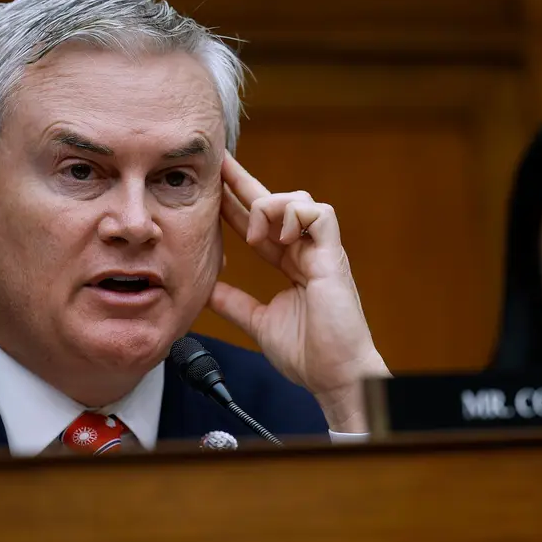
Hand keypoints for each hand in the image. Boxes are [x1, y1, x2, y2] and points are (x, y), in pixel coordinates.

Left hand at [208, 152, 389, 431]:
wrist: (334, 376)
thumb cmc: (308, 354)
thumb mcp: (258, 322)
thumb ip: (235, 303)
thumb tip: (206, 290)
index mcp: (291, 263)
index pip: (260, 224)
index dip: (236, 204)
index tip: (213, 187)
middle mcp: (307, 251)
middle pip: (275, 203)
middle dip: (244, 182)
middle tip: (220, 165)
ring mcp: (322, 252)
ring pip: (299, 200)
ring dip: (271, 208)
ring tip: (254, 236)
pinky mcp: (334, 257)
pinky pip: (320, 214)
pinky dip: (297, 217)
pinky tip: (282, 237)